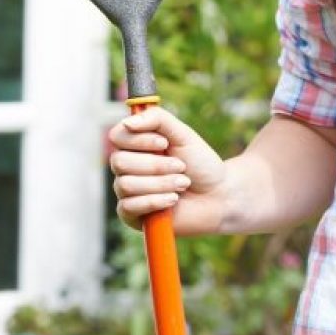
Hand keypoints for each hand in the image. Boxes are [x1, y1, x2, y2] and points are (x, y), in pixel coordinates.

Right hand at [108, 106, 229, 235]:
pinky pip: (128, 207)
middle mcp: (126, 167)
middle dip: (156, 165)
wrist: (218, 195)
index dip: (139, 140)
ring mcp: (126, 191)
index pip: (117, 136)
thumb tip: (128, 123)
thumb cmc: (200, 163)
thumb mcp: (183, 134)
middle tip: (181, 167)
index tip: (165, 143)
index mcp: (135, 144)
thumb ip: (157, 119)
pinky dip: (155, 201)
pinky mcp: (131, 215)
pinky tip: (173, 200)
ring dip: (161, 184)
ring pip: (126, 185)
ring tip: (183, 184)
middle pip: (120, 162)